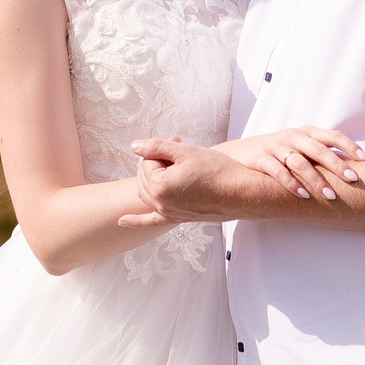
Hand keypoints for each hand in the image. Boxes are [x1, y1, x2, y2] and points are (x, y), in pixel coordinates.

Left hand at [117, 136, 243, 227]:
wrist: (242, 193)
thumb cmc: (217, 170)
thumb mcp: (186, 152)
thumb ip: (157, 147)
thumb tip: (135, 146)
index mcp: (159, 186)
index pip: (148, 161)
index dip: (162, 148)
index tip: (179, 143)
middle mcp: (160, 203)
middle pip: (146, 176)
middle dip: (158, 160)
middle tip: (179, 149)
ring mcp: (169, 213)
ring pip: (148, 192)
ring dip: (153, 177)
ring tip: (172, 164)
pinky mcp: (178, 218)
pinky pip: (152, 221)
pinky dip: (136, 221)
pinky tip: (122, 221)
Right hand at [219, 125, 364, 201]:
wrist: (237, 154)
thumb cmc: (277, 153)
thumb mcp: (299, 148)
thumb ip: (320, 155)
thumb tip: (352, 169)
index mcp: (306, 132)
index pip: (332, 136)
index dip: (349, 146)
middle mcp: (293, 136)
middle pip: (319, 149)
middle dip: (337, 165)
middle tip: (353, 179)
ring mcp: (276, 146)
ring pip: (300, 162)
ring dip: (316, 180)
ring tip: (330, 196)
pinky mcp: (260, 158)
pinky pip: (278, 171)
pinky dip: (291, 184)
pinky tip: (303, 195)